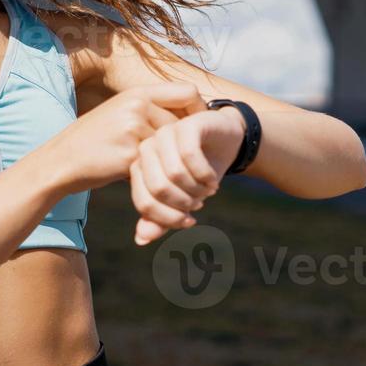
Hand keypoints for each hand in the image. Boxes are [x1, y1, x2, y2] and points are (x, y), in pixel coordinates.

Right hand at [44, 82, 207, 197]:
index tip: (200, 129)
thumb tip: (186, 120)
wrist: (60, 161)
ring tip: (182, 178)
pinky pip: (159, 167)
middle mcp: (137, 106)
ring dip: (178, 165)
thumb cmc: (92, 140)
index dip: (199, 110)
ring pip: (173, 148)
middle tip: (197, 164)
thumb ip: (149, 111)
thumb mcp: (119, 113)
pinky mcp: (129, 156)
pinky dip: (163, 180)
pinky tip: (163, 189)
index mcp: (137, 93)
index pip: (187, 92)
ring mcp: (132, 129)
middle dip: (189, 145)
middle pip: (184, 124)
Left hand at [131, 104, 245, 245]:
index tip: (188, 221)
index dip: (167, 218)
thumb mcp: (182, 198)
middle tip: (199, 204)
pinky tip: (212, 180)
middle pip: (158, 188)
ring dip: (196, 189)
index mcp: (139, 167)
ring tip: (208, 191)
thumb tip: (141, 240)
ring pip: (174, 173)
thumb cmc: (198, 171)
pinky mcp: (186, 126)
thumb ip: (160, 218)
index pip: (144, 202)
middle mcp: (147, 148)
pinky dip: (205, 175)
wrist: (225, 141)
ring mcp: (166, 134)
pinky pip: (190, 156)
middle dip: (184, 203)